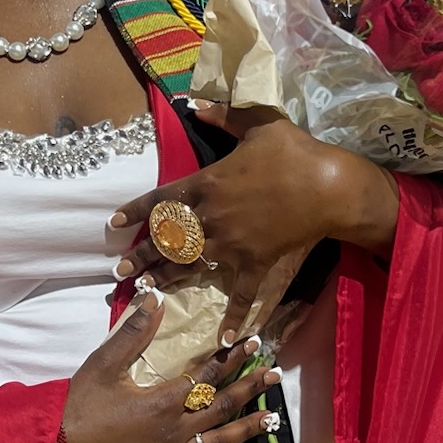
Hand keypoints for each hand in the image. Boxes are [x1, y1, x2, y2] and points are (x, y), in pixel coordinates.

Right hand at [61, 289, 279, 442]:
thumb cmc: (80, 406)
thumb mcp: (104, 364)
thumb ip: (133, 333)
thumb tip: (155, 298)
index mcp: (164, 400)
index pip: (208, 376)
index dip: (232, 358)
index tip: (252, 343)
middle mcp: (175, 431)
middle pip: (222, 407)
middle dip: (251, 389)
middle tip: (274, 375)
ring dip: (247, 429)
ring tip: (271, 418)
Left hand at [111, 108, 399, 344]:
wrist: (327, 185)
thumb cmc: (293, 151)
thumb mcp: (258, 123)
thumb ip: (224, 114)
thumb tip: (195, 104)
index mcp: (206, 183)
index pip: (161, 199)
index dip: (136, 211)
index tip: (116, 224)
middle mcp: (211, 216)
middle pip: (167, 239)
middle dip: (141, 256)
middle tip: (120, 273)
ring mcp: (231, 242)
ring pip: (190, 264)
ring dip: (167, 278)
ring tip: (146, 290)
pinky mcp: (254, 261)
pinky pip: (239, 292)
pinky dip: (233, 315)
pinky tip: (225, 337)